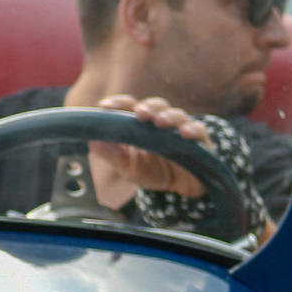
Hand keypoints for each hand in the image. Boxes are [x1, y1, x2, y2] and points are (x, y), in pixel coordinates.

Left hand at [85, 93, 216, 197]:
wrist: (180, 188)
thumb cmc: (153, 170)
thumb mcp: (128, 168)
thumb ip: (112, 155)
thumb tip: (92, 142)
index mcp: (141, 124)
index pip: (130, 107)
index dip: (119, 103)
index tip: (105, 106)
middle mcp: (161, 122)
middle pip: (156, 105)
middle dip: (147, 107)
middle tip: (140, 114)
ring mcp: (181, 129)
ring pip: (177, 115)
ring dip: (168, 116)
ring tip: (160, 123)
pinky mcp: (199, 141)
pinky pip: (199, 131)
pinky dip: (192, 130)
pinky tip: (185, 134)